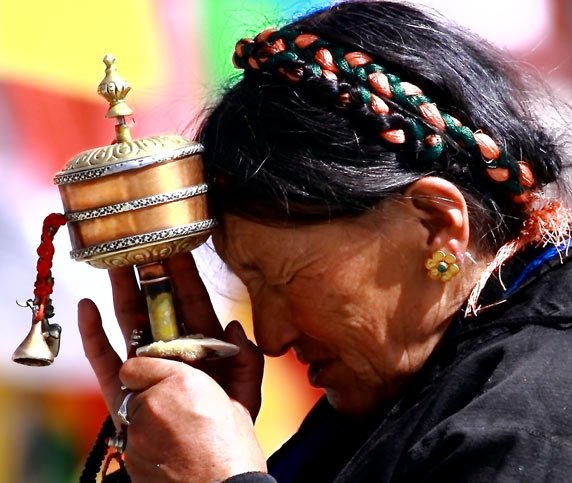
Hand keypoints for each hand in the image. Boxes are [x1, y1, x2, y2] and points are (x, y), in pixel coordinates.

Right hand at [78, 252, 265, 480]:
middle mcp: (173, 355)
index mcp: (204, 351)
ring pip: (130, 324)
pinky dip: (94, 333)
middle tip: (139, 244)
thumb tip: (232, 324)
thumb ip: (246, 357)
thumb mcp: (248, 391)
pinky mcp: (124, 392)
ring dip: (121, 293)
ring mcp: (148, 371)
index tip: (176, 247)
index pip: (194, 304)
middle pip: (158, 307)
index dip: (185, 276)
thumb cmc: (229, 434)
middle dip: (149, 275)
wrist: (205, 477)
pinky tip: (87, 307)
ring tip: (113, 263)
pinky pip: (104, 358)